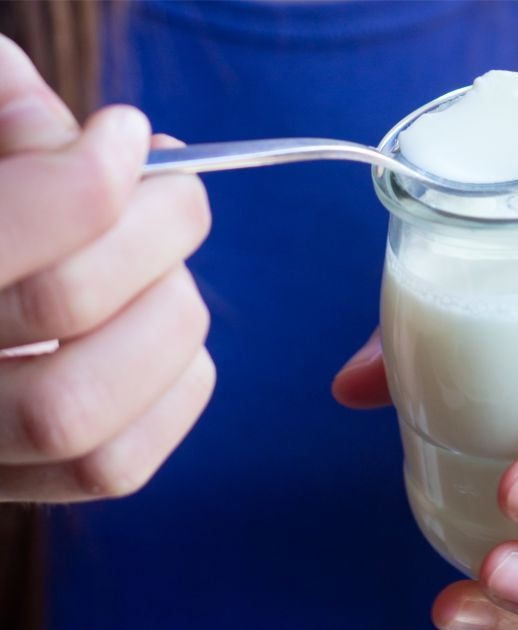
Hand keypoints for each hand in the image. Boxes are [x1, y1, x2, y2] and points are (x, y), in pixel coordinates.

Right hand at [0, 36, 213, 501]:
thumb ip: (6, 119)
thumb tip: (103, 137)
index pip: (5, 236)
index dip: (89, 178)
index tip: (128, 133)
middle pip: (63, 306)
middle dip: (155, 229)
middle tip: (178, 191)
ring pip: (84, 408)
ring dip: (168, 313)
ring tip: (165, 266)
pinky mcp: (17, 485)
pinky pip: (115, 466)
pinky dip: (176, 386)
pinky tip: (162, 325)